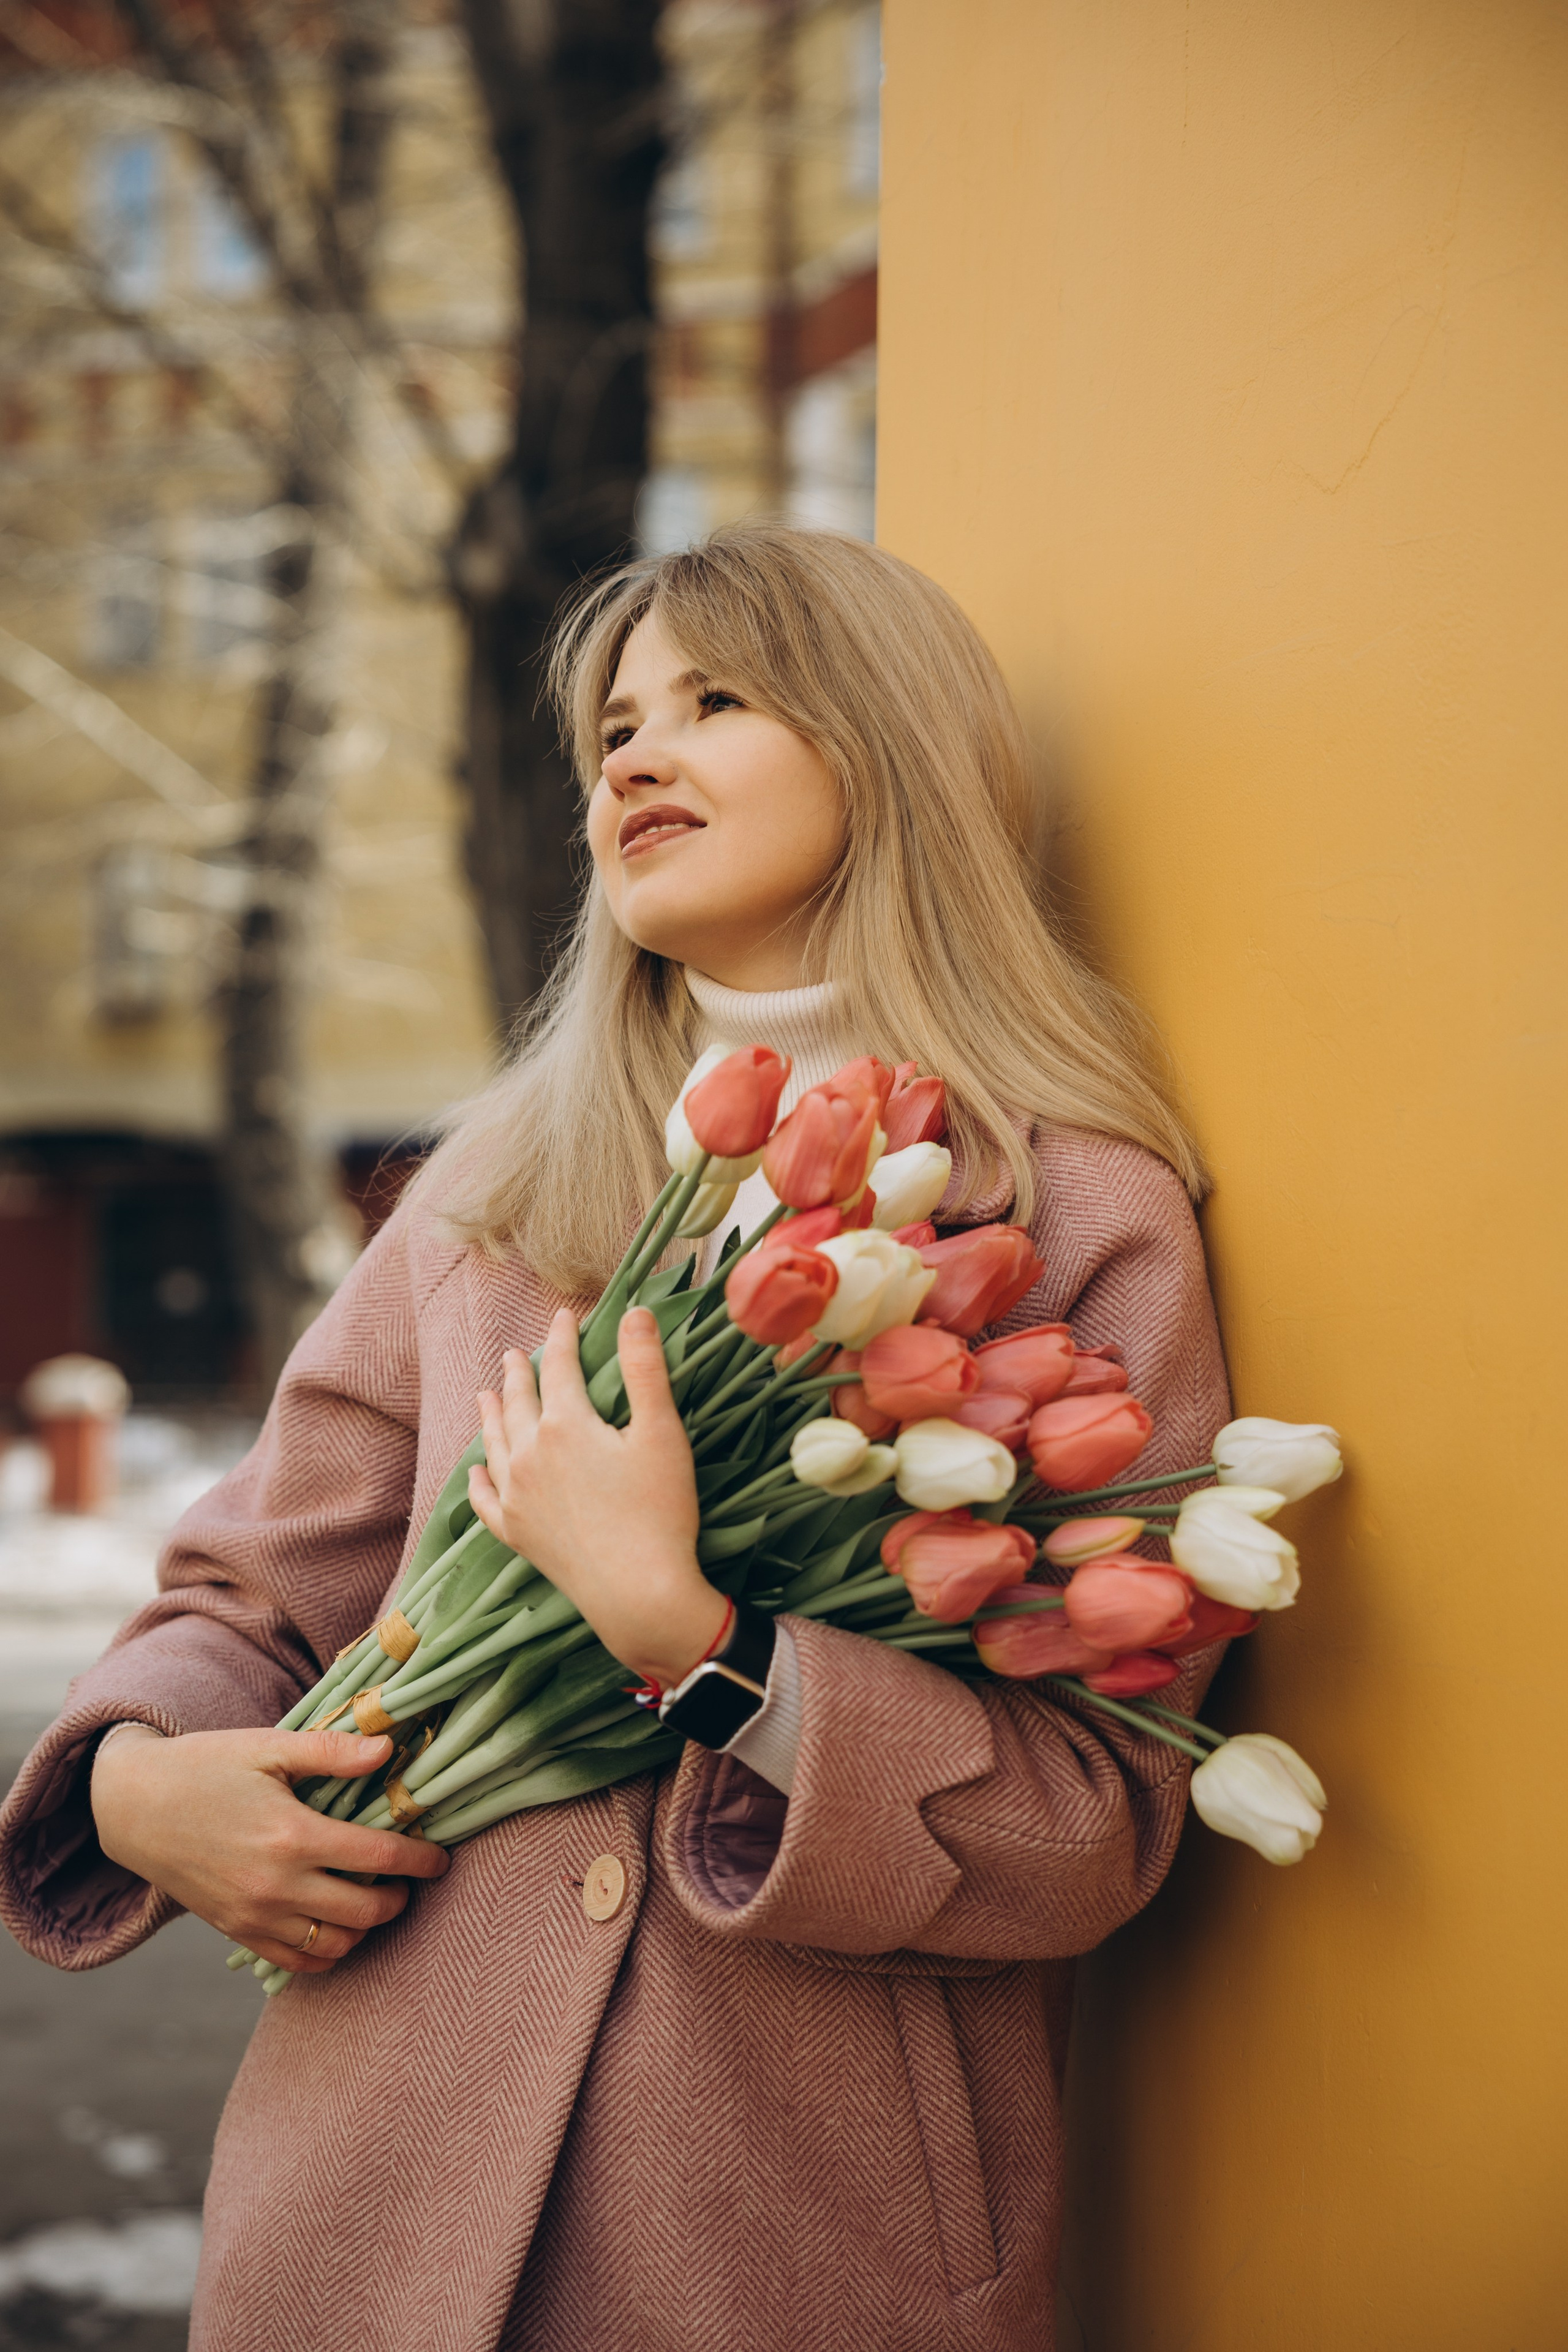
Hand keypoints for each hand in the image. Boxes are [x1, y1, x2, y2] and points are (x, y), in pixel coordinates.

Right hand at [90, 1724, 449, 1974]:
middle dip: (400, 1897)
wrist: (135, 1807)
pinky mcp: (237, 1932)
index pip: (379, 1856)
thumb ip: (332, 1752)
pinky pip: (297, 1961)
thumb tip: (389, 1749)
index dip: (421, 1859)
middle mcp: (276, 1884)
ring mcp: (255, 1915)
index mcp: (292, 1834)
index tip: (441, 1858)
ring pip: (336, 1944)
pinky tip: (338, 1924)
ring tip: (375, 1898)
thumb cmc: (205, 1767)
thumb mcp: (268, 1746)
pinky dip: (328, 1951)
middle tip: (410, 1878)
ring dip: (366, 1927)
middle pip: (365, 1910)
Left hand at [469, 1305, 727, 1688]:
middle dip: (519, 1374)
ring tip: (486, 1396)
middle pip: (519, 1402)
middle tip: (513, 1355)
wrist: (640, 1593)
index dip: (562, 1338)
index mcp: (565, 1425)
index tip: (565, 1318)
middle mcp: (529, 1456)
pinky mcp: (518, 1534)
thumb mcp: (662, 1433)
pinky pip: (486, 1501)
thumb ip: (645, 1369)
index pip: (558, 1367)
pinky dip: (478, 1481)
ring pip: (495, 1445)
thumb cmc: (659, 1511)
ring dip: (492, 1416)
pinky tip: (475, 1471)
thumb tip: (635, 1312)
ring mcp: (518, 1498)